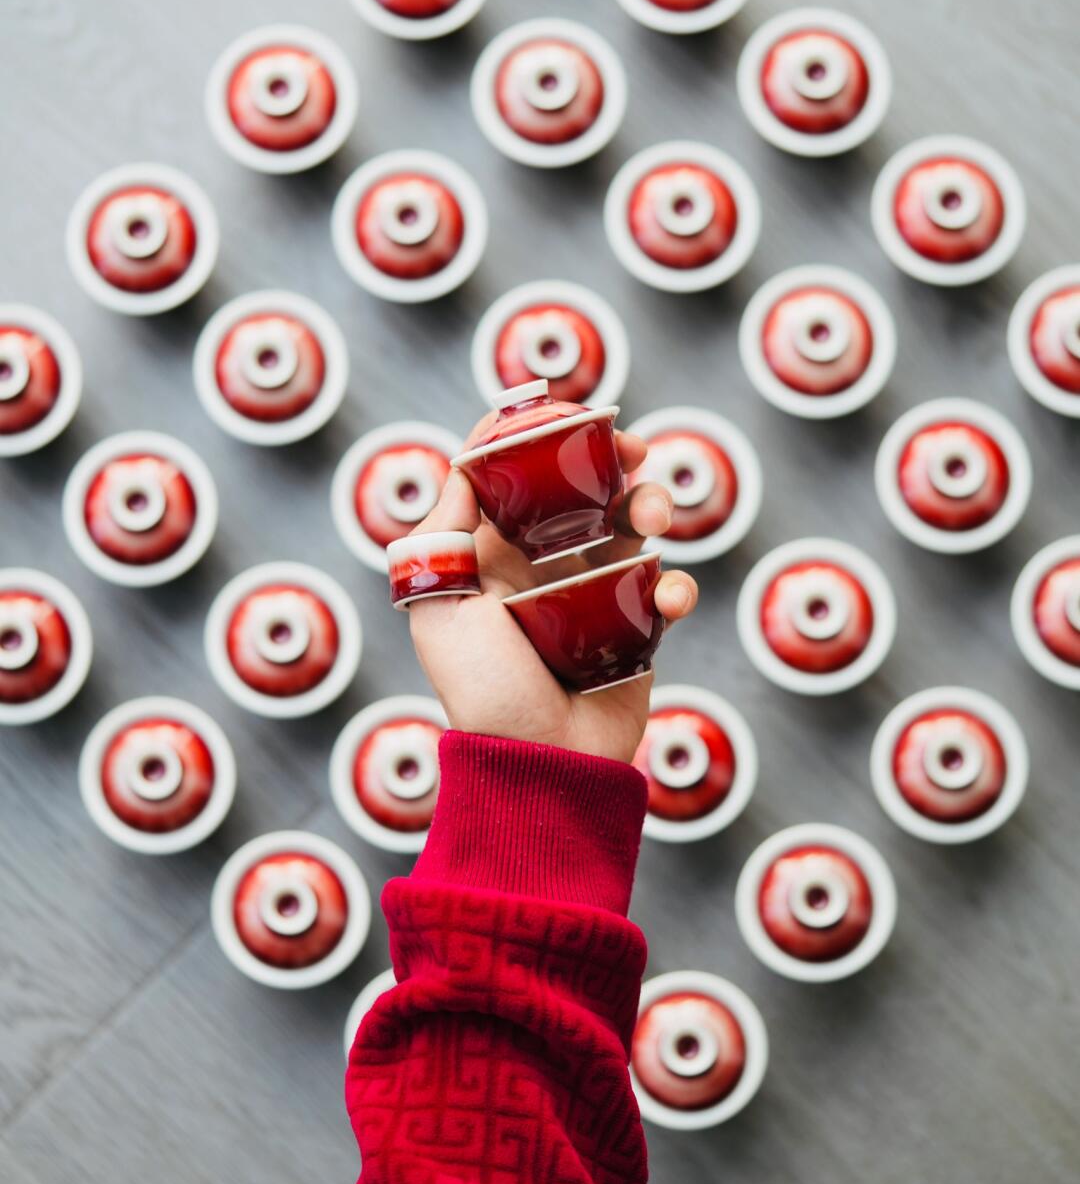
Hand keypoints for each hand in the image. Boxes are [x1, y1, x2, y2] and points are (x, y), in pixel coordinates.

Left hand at [404, 426, 698, 763]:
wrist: (540, 767)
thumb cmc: (482, 689)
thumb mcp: (441, 602)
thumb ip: (446, 527)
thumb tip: (466, 462)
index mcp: (491, 554)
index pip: (518, 475)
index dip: (545, 436)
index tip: (576, 416)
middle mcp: (541, 567)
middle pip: (585, 488)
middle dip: (613, 461)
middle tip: (633, 453)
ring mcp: (592, 596)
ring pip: (631, 526)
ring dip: (650, 505)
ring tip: (653, 520)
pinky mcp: (634, 629)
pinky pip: (664, 589)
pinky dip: (676, 584)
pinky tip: (669, 598)